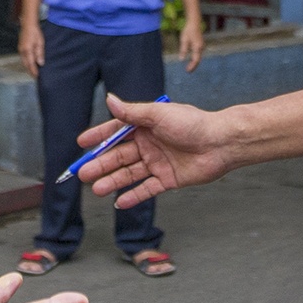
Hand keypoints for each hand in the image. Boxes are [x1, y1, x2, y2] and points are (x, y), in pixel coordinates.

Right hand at [18, 21, 44, 77]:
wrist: (28, 24)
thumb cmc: (35, 32)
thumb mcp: (40, 42)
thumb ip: (40, 53)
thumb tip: (40, 63)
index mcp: (27, 50)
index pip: (30, 64)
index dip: (33, 71)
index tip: (37, 77)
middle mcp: (22, 51)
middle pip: (26, 64)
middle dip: (30, 71)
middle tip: (35, 77)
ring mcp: (20, 49)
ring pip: (24, 61)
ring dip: (28, 67)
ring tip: (33, 72)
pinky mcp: (20, 48)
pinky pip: (23, 58)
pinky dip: (27, 62)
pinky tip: (30, 63)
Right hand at [76, 93, 234, 206]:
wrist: (221, 142)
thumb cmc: (192, 123)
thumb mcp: (158, 114)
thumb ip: (132, 112)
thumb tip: (110, 100)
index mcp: (146, 126)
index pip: (116, 132)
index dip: (99, 137)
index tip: (82, 144)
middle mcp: (149, 144)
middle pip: (119, 156)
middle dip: (101, 165)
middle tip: (83, 173)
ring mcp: (158, 163)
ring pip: (130, 174)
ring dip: (113, 181)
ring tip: (97, 189)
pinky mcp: (168, 179)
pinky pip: (147, 189)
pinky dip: (133, 196)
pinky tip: (119, 203)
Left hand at [178, 21, 203, 71]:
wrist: (194, 22)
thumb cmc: (188, 30)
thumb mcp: (184, 40)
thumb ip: (183, 50)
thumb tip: (181, 59)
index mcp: (197, 47)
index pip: (195, 60)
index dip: (192, 66)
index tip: (187, 71)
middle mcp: (201, 47)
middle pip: (198, 59)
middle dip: (193, 66)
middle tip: (188, 71)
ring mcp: (202, 46)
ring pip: (198, 57)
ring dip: (194, 62)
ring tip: (189, 68)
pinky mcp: (200, 44)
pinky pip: (198, 53)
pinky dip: (195, 58)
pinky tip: (191, 60)